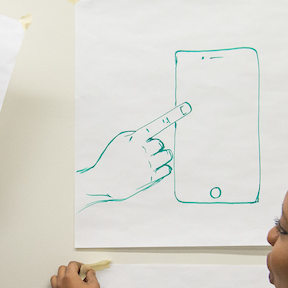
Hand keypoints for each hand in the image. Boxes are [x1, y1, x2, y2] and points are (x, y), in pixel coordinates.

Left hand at [50, 262, 99, 287]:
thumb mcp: (94, 287)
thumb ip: (91, 276)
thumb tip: (89, 273)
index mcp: (69, 277)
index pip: (72, 264)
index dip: (79, 265)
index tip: (83, 269)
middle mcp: (60, 283)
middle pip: (62, 269)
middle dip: (70, 270)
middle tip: (78, 275)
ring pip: (55, 279)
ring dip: (62, 277)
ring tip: (70, 282)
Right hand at [77, 103, 191, 209]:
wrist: (101, 180)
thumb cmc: (111, 159)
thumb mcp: (119, 142)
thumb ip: (136, 137)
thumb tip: (153, 138)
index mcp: (134, 139)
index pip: (156, 125)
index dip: (172, 116)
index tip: (186, 107)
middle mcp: (142, 151)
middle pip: (161, 143)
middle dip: (155, 147)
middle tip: (144, 154)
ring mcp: (147, 165)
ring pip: (167, 155)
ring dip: (161, 157)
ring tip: (149, 161)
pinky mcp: (150, 178)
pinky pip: (167, 169)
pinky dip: (163, 169)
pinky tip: (151, 170)